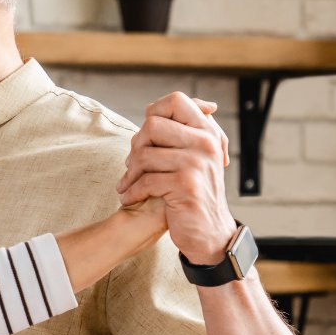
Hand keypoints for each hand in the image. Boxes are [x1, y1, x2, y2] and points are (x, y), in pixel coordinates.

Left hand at [116, 92, 234, 264]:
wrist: (209, 233)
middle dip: (135, 146)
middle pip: (152, 125)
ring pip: (144, 154)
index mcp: (207, 132)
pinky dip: (132, 192)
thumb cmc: (194, 193)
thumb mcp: (198, 158)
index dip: (153, 112)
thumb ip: (190, 133)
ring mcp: (196, 164)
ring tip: (127, 184)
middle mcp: (205, 143)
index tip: (145, 136)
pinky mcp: (185, 186)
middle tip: (132, 165)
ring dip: (129, 173)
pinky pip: (146, 180)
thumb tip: (181, 107)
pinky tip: (129, 199)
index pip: (176, 101)